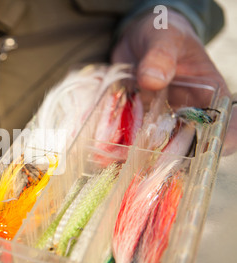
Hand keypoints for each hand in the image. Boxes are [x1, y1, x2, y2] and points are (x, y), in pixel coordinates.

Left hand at [112, 9, 236, 155]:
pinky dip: (123, 142)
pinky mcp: (140, 120)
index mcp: (209, 94)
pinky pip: (133, 136)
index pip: (224, 123)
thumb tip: (152, 79)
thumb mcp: (165, 36)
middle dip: (172, 156)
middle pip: (188, 144)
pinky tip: (110, 145)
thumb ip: (161, 55)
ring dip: (144, 153)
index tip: (202, 151)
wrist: (137, 37)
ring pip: (159, 146)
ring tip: (127, 156)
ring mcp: (162, 118)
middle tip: (151, 157)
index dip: (220, 141)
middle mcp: (188, 111)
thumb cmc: (162, 32)